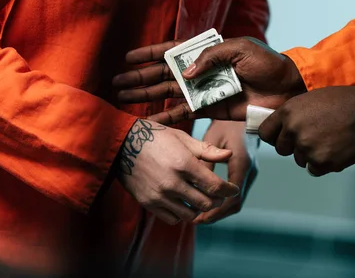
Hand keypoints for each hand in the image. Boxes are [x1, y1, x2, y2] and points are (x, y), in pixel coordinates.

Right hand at [112, 37, 305, 123]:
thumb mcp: (240, 49)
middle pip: (164, 74)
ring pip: (169, 93)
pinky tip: (150, 120)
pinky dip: (167, 117)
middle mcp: (202, 72)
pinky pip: (185, 113)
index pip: (173, 52)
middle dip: (141, 78)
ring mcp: (204, 91)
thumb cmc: (267, 64)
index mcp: (208, 53)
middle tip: (117, 82)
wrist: (287, 89)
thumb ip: (212, 56)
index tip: (128, 58)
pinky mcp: (211, 109)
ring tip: (124, 98)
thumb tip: (185, 72)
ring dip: (147, 96)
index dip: (150, 55)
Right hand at [117, 119, 239, 224]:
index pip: (215, 186)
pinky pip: (172, 218)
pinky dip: (181, 213)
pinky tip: (182, 202)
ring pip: (190, 214)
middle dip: (216, 199)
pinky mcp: (148, 203)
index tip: (233, 189)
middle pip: (205, 203)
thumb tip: (229, 154)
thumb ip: (207, 150)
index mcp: (184, 164)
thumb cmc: (156, 136)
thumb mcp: (182, 138)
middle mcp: (172, 182)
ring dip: (199, 208)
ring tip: (200, 198)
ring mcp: (159, 195)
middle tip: (218, 193)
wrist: (121, 143)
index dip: (229, 190)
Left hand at [194, 120, 256, 223]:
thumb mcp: (213, 139)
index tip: (201, 216)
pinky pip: (235, 194)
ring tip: (200, 216)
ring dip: (220, 211)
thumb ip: (207, 160)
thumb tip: (195, 183)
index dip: (217, 209)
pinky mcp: (245, 172)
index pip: (232, 196)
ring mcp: (248, 173)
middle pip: (235, 203)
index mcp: (241, 164)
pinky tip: (208, 203)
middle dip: (217, 215)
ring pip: (236, 201)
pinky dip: (223, 203)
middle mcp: (248, 172)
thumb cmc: (227, 124)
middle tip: (197, 221)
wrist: (245, 115)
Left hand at [258, 87, 354, 175]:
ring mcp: (306, 148)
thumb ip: (294, 113)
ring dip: (311, 154)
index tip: (283, 137)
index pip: (266, 133)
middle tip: (313, 137)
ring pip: (299, 160)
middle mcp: (293, 130)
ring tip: (330, 140)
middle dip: (294, 146)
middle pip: (282, 149)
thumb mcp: (312, 98)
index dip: (275, 136)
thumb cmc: (346, 101)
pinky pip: (313, 169)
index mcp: (288, 111)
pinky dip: (323, 163)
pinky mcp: (321, 162)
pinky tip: (336, 149)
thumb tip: (283, 127)